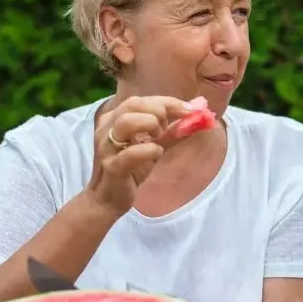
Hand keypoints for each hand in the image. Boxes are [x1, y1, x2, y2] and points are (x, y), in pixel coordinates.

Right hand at [85, 95, 197, 214]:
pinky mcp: (112, 167)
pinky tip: (156, 154)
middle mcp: (107, 128)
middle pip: (134, 104)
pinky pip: (131, 153)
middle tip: (168, 128)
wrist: (107, 201)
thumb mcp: (153, 148)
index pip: (141, 100)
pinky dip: (150, 150)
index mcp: (115, 119)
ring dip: (151, 125)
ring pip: (127, 122)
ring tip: (159, 139)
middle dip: (160, 111)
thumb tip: (196, 119)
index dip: (168, 102)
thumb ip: (171, 133)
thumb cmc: (130, 171)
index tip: (190, 109)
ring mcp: (107, 147)